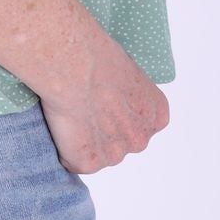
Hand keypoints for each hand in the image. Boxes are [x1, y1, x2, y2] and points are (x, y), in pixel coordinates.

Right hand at [39, 35, 169, 174]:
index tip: (103, 102)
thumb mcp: (129, 72)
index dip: (117, 114)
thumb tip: (112, 98)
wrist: (75, 65)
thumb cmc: (98, 56)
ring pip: (97, 153)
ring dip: (84, 140)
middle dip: (103, 131)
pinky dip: (64, 147)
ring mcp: (115, 154)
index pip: (138, 125)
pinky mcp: (89, 163)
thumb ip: (128, 96)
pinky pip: (73, 160)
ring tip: (71, 113)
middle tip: (84, 107)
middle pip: (119, 143)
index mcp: (156, 115)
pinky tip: (62, 122)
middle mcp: (141, 139)